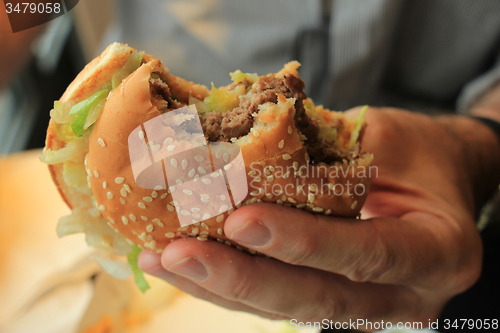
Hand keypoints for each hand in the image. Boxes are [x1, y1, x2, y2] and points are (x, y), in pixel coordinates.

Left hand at [138, 107, 499, 328]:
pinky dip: (228, 284)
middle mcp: (406, 293)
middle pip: (319, 299)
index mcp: (438, 250)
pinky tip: (183, 266)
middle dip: (245, 278)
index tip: (241, 221)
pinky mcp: (332, 300)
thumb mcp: (388, 139)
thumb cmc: (418, 154)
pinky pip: (276, 300)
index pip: (369, 253)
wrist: (435, 179)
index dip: (303, 243)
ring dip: (222, 287)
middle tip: (181, 252)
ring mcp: (367, 307)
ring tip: (165, 259)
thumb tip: (243, 150)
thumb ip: (329, 152)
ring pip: (289, 309)